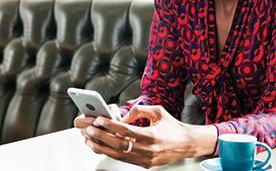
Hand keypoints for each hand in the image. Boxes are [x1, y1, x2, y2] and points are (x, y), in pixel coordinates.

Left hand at [81, 105, 216, 168]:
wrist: (187, 145)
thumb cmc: (173, 127)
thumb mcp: (159, 111)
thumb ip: (140, 110)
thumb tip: (123, 114)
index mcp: (152, 136)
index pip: (127, 131)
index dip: (111, 125)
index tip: (99, 119)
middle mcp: (148, 150)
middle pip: (119, 144)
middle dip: (101, 136)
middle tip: (88, 129)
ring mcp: (145, 160)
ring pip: (118, 154)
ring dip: (101, 146)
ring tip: (88, 138)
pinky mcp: (143, 165)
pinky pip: (123, 159)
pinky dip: (109, 152)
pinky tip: (99, 146)